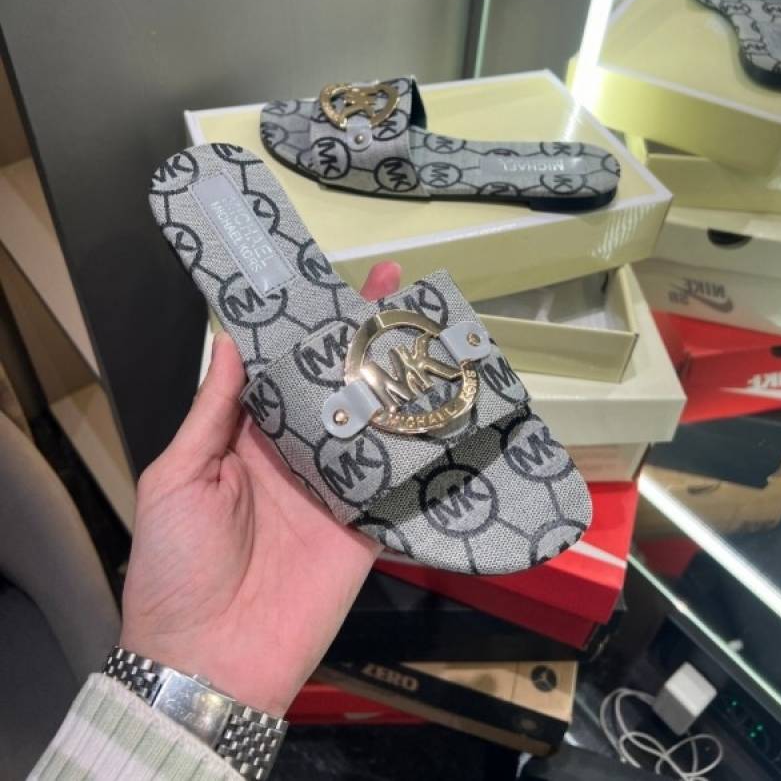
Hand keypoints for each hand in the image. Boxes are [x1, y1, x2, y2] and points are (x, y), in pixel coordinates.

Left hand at [121, 261, 401, 715]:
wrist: (208, 660)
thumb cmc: (174, 566)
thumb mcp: (175, 478)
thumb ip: (213, 412)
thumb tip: (231, 342)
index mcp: (248, 438)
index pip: (284, 370)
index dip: (305, 328)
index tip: (328, 281)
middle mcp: (296, 454)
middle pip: (336, 386)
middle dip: (362, 339)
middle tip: (395, 286)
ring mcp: (334, 489)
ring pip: (372, 423)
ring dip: (398, 379)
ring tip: (428, 328)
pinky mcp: (364, 526)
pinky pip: (395, 482)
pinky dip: (420, 449)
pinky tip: (446, 405)